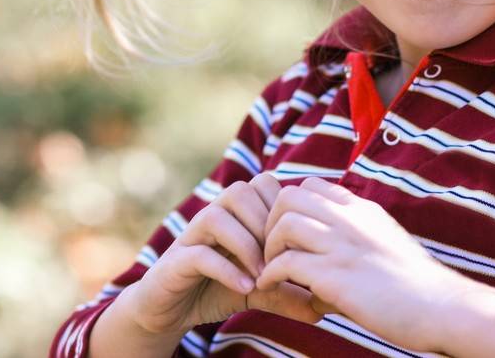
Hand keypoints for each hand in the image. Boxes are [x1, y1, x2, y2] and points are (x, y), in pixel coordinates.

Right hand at [127, 172, 323, 336]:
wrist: (169, 309)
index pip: (263, 184)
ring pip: (217, 215)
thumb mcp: (259, 293)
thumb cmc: (216, 288)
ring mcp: (191, 236)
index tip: (295, 242)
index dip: (282, 209)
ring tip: (261, 276)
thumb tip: (324, 307)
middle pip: (241, 191)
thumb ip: (287, 295)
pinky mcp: (176, 261)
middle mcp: (213, 215)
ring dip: (245, 245)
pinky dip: (225, 269)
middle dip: (265, 225)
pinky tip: (245, 288)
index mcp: (234, 213)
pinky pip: (199, 254)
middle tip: (279, 260)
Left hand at [254, 176, 465, 352]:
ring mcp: (342, 246)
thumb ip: (357, 243)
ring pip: (284, 224)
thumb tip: (327, 271)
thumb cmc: (417, 286)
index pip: (312, 186)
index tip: (289, 234)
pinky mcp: (335, 277)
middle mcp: (350, 221)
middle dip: (271, 221)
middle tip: (273, 249)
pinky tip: (272, 287)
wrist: (441, 307)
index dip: (292, 207)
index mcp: (363, 210)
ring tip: (270, 269)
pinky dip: (270, 275)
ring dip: (268, 247)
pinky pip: (285, 264)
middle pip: (289, 197)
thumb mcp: (387, 245)